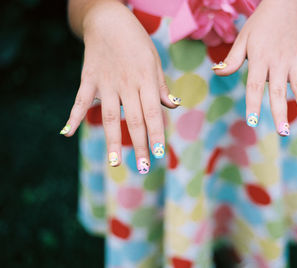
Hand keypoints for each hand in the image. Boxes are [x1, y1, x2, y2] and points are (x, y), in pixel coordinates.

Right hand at [61, 1, 178, 169]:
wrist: (108, 19)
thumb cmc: (136, 41)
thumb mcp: (154, 61)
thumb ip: (160, 86)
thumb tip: (173, 106)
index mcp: (145, 80)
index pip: (153, 113)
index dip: (156, 134)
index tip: (158, 154)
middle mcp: (127, 84)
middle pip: (134, 119)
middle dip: (139, 145)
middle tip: (142, 168)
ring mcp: (106, 83)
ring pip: (110, 116)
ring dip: (113, 140)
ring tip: (114, 162)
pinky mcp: (88, 79)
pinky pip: (80, 100)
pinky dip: (72, 116)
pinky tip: (65, 133)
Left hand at [213, 0, 296, 134]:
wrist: (286, 4)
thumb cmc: (260, 25)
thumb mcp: (243, 39)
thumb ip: (232, 59)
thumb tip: (216, 72)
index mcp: (260, 59)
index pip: (255, 86)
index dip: (254, 104)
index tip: (252, 122)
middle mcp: (279, 61)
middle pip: (279, 90)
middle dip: (281, 112)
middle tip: (282, 132)